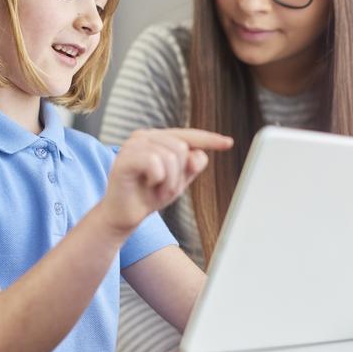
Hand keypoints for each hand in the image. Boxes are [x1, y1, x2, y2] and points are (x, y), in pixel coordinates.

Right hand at [101, 128, 232, 234]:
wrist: (124, 215)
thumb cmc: (148, 195)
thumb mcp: (178, 181)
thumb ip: (192, 166)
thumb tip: (200, 155)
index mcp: (158, 138)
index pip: (188, 136)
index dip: (209, 139)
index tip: (228, 142)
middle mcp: (145, 136)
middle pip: (181, 147)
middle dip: (179, 174)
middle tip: (163, 187)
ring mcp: (133, 145)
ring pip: (170, 156)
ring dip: (168, 180)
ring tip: (154, 188)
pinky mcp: (125, 158)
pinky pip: (155, 163)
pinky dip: (157, 179)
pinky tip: (146, 184)